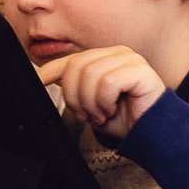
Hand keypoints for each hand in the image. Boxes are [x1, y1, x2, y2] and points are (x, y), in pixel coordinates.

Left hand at [38, 46, 165, 137]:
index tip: (38, 81)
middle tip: (86, 114)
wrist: (151, 134)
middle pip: (77, 66)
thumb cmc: (125, 119)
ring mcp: (130, 59)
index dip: (50, 70)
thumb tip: (47, 79)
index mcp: (104, 59)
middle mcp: (117, 54)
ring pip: (91, 74)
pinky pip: (108, 82)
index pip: (71, 60)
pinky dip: (104, 101)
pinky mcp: (140, 70)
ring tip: (101, 114)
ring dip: (91, 102)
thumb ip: (74, 88)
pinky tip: (112, 109)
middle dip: (75, 96)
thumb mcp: (90, 104)